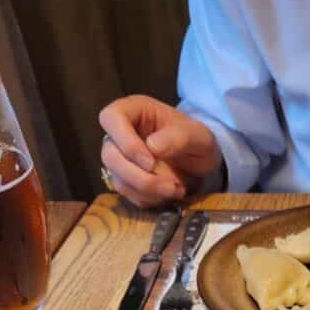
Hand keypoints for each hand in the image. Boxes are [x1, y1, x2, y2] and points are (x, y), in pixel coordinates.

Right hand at [99, 95, 222, 208]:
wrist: (200, 160)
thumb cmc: (196, 139)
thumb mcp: (197, 135)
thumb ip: (179, 137)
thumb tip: (152, 147)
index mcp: (133, 111)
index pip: (111, 119)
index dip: (126, 143)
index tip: (150, 161)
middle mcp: (120, 133)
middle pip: (109, 156)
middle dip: (140, 176)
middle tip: (170, 185)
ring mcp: (120, 158)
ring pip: (118, 179)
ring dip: (148, 191)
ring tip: (176, 189)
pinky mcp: (126, 180)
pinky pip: (129, 194)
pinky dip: (150, 199)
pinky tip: (170, 194)